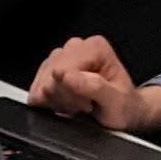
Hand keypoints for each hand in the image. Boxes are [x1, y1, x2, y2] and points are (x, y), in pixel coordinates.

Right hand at [28, 35, 160, 133]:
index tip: (88, 104)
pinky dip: (48, 101)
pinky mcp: (50, 68)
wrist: (124, 113)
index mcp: (95, 47)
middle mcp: (77, 46)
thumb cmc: (124, 107)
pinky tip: (66, 103)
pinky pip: (36, 88)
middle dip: (64, 97)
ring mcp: (61, 56)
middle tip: (84, 105)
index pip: (63, 70)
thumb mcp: (116, 102)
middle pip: (50, 75)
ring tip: (77, 104)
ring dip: (57, 100)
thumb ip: (93, 87)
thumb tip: (65, 76)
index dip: (72, 93)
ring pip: (41, 83)